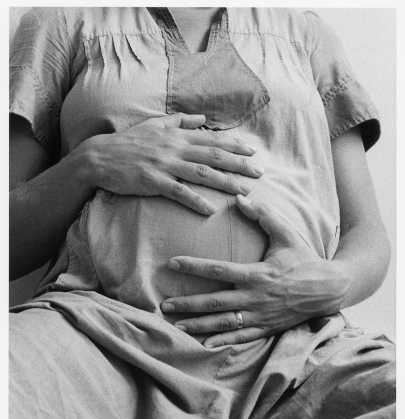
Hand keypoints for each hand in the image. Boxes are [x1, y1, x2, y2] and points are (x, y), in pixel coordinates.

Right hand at [83, 113, 263, 214]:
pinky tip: (211, 210)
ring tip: (244, 191)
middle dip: (239, 164)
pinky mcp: (153, 181)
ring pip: (202, 173)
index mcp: (176, 136)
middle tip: (259, 172)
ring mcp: (164, 164)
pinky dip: (196, 201)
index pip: (212, 139)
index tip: (253, 151)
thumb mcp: (154, 124)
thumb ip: (180, 121)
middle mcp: (174, 148)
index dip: (234, 145)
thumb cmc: (129, 142)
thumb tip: (203, 118)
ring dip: (225, 182)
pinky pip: (179, 192)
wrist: (100, 157)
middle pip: (213, 156)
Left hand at [161, 195, 348, 346]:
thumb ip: (264, 216)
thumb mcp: (287, 234)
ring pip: (224, 323)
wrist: (330, 288)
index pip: (218, 269)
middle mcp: (255, 298)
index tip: (172, 263)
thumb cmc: (305, 260)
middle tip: (164, 305)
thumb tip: (242, 198)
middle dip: (188, 304)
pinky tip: (205, 343)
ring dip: (198, 325)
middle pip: (215, 303)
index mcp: (257, 274)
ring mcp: (260, 315)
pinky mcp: (267, 327)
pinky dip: (223, 341)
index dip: (193, 266)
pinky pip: (241, 337)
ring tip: (176, 326)